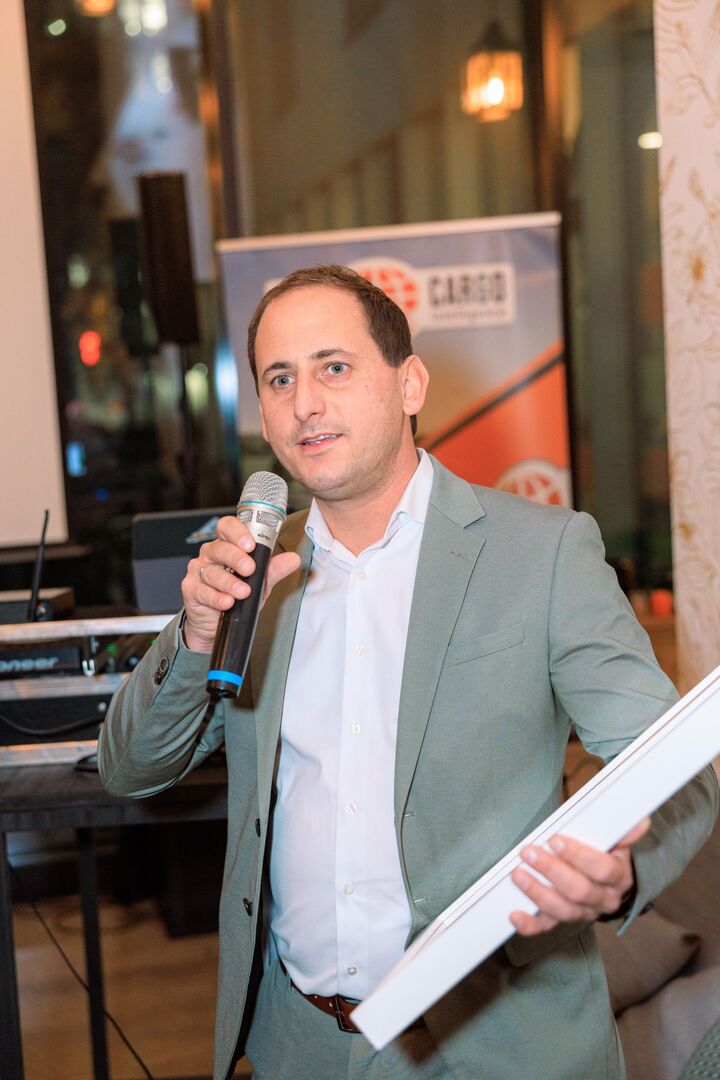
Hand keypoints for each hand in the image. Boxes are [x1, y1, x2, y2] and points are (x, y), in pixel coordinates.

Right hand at [181, 515, 300, 651]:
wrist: (217, 623)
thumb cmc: (237, 596)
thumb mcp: (260, 584)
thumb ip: (273, 570)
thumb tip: (292, 559)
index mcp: (227, 545)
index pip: (227, 527)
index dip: (237, 532)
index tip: (251, 544)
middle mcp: (210, 555)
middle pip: (220, 548)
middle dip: (236, 558)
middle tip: (250, 569)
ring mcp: (198, 571)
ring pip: (212, 572)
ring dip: (229, 582)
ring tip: (243, 592)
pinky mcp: (191, 589)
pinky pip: (202, 591)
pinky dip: (216, 597)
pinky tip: (227, 602)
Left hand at [509, 817, 650, 935]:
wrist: (609, 887)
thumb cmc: (607, 856)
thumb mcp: (618, 842)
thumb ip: (623, 832)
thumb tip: (641, 822)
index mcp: (619, 877)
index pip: (602, 868)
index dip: (578, 855)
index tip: (554, 839)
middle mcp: (604, 899)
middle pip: (579, 890)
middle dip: (551, 870)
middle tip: (528, 853)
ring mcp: (584, 913)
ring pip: (563, 910)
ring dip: (537, 893)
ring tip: (517, 876)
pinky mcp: (564, 921)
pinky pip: (548, 927)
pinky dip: (530, 925)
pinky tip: (514, 915)